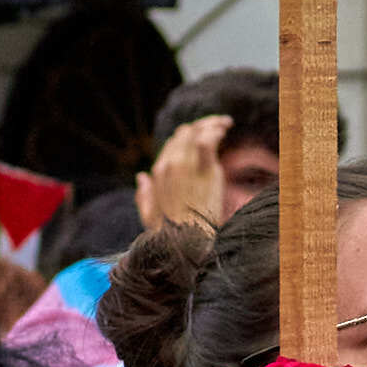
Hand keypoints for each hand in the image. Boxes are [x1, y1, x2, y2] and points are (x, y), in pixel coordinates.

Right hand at [136, 114, 230, 233]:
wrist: (187, 243)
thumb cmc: (170, 234)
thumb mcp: (150, 215)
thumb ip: (144, 194)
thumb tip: (141, 177)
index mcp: (158, 173)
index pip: (171, 146)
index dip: (185, 139)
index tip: (199, 137)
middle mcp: (170, 164)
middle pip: (183, 134)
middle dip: (200, 127)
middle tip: (217, 125)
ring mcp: (186, 164)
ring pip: (195, 132)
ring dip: (211, 124)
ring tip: (225, 122)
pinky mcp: (204, 169)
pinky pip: (208, 140)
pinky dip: (216, 130)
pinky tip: (225, 129)